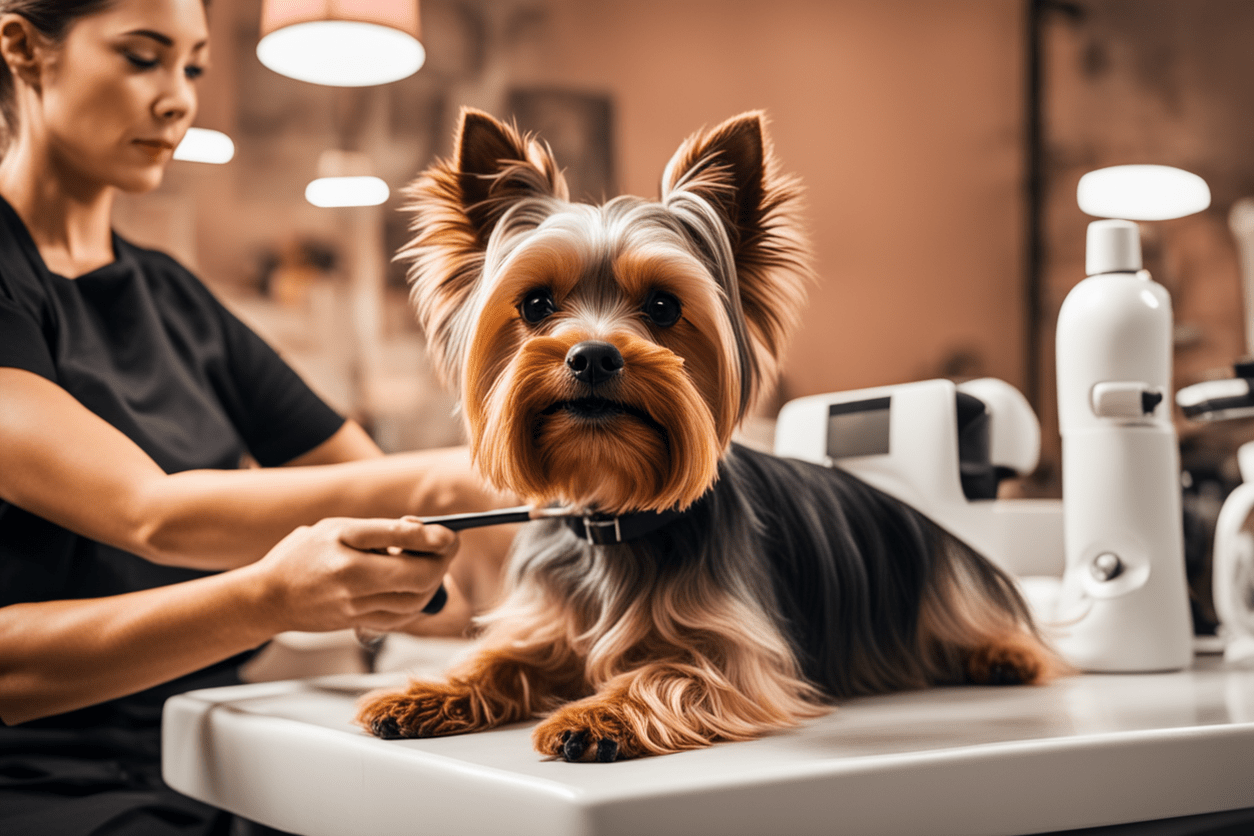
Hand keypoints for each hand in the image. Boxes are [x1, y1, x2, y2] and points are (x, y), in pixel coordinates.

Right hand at [248, 517, 458, 633]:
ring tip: (430, 559)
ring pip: (417, 600)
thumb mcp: (338, 528)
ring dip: (434, 579)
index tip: (450, 531)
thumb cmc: (304, 554)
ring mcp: (357, 609)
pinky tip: (415, 583)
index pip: (403, 541)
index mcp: (346, 553)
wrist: (269, 598)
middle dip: (442, 560)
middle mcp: (352, 584)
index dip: (436, 537)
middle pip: (419, 577)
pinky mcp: (360, 625)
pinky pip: (404, 616)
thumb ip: (383, 530)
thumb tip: (428, 531)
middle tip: (447, 544)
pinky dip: (419, 598)